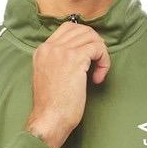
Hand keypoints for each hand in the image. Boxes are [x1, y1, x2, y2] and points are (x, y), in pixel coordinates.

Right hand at [27, 20, 110, 147]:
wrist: (49, 119)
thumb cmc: (51, 106)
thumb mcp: (49, 77)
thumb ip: (59, 63)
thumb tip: (82, 55)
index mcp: (42, 51)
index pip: (68, 29)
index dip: (85, 40)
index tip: (90, 57)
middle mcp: (50, 47)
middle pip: (82, 30)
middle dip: (95, 45)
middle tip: (97, 63)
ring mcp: (62, 52)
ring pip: (92, 37)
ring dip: (101, 54)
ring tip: (97, 72)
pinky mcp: (75, 59)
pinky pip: (98, 48)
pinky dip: (104, 61)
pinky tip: (97, 78)